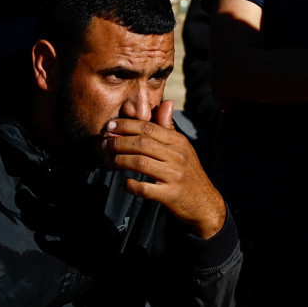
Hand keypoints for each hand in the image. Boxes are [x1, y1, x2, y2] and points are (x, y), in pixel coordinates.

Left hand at [102, 100, 225, 238]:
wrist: (205, 203)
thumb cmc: (187, 173)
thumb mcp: (182, 148)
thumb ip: (169, 128)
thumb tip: (165, 103)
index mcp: (178, 142)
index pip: (148, 127)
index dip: (126, 125)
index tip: (109, 126)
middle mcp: (177, 156)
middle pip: (141, 143)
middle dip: (118, 142)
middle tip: (102, 145)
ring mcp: (174, 175)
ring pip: (140, 162)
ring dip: (119, 161)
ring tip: (108, 162)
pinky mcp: (171, 195)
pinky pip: (145, 189)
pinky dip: (131, 185)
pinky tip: (125, 183)